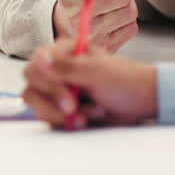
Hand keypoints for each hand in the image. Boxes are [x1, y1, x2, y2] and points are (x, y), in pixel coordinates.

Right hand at [22, 38, 157, 128]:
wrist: (142, 102)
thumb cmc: (125, 80)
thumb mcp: (96, 72)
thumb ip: (66, 67)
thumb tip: (39, 58)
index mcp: (65, 51)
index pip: (35, 65)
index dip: (48, 84)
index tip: (67, 98)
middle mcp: (58, 69)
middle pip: (32, 87)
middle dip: (54, 102)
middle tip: (74, 109)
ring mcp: (59, 90)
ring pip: (38, 106)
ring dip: (62, 115)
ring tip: (91, 113)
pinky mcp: (61, 108)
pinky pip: (49, 119)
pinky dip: (66, 123)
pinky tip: (86, 120)